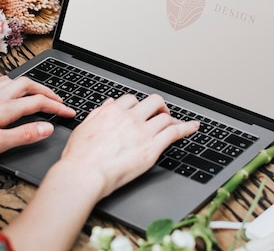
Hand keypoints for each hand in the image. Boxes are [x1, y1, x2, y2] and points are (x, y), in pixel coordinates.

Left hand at [0, 76, 74, 156]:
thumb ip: (24, 134)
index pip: (39, 103)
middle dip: (47, 91)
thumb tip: (48, 127)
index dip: (58, 107)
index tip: (70, 113)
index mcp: (6, 108)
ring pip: (13, 80)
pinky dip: (7, 83)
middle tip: (57, 100)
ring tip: (36, 91)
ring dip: (29, 84)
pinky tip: (4, 87)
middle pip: (29, 85)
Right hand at [60, 94, 199, 197]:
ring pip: (165, 117)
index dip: (138, 105)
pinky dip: (186, 128)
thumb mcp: (84, 128)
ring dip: (172, 118)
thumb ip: (99, 113)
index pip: (131, 100)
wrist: (85, 173)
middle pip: (153, 102)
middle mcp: (130, 118)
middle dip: (159, 107)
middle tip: (161, 113)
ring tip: (176, 122)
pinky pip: (175, 132)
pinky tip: (193, 127)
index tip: (142, 110)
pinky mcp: (152, 147)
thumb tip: (109, 104)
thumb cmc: (80, 157)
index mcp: (113, 112)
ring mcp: (142, 132)